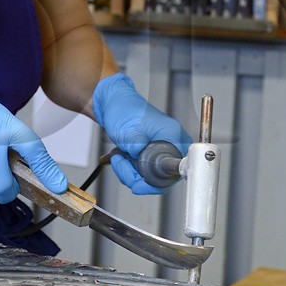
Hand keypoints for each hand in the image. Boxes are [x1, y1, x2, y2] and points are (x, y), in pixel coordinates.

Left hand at [91, 73, 192, 194]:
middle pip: (160, 177)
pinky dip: (130, 168)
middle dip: (136, 176)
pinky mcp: (154, 152)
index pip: (172, 171)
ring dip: (129, 171)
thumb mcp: (128, 131)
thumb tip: (143, 166)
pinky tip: (121, 156)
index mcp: (173, 135)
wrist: (112, 101)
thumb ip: (139, 150)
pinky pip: (144, 171)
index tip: (137, 184)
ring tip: (119, 157)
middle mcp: (172, 143)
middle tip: (121, 163)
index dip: (154, 183)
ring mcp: (163, 148)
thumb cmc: (123, 108)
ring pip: (150, 176)